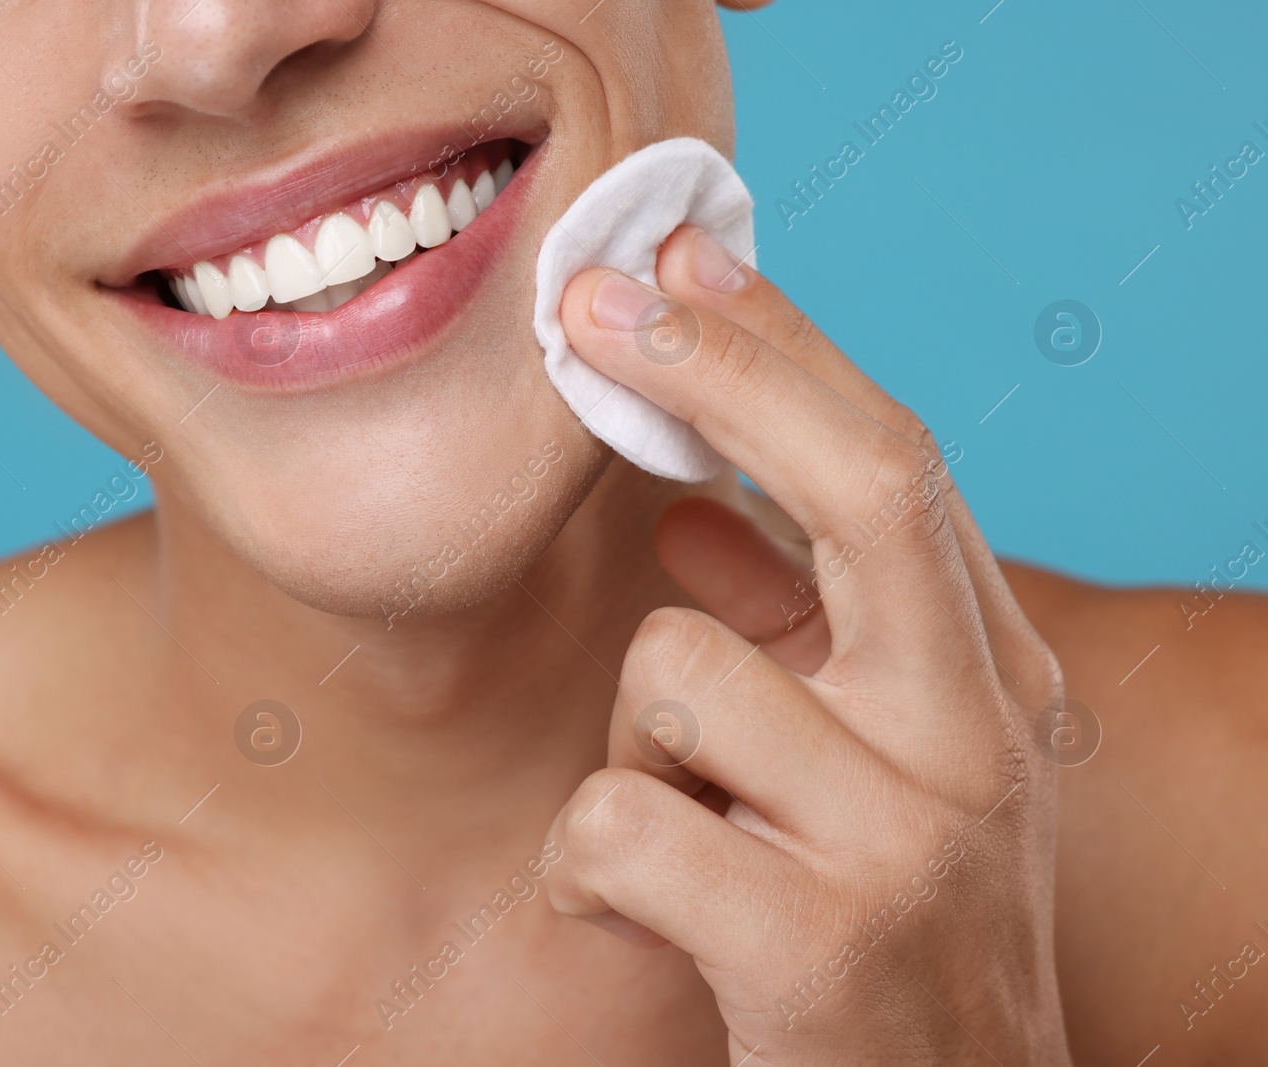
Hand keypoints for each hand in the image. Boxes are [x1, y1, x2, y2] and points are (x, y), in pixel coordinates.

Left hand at [543, 226, 1072, 1064]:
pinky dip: (586, 860)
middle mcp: (978, 737)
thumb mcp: (869, 759)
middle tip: (596, 301)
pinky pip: (614, 819)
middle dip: (721, 368)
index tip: (676, 260)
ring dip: (633, 739)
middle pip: (864, 486)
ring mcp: (909, 840)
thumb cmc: (882, 919)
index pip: (896, 463)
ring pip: (675, 669)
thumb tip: (690, 503)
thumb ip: (796, 629)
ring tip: (689, 827)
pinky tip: (633, 908)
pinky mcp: (815, 945)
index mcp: (991, 677)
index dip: (779, 348)